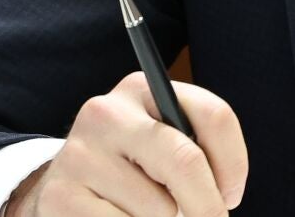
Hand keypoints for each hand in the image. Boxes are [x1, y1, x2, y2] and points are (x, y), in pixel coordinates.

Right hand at [7, 72, 247, 215]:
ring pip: (157, 207)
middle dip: (208, 205)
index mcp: (143, 90)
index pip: (213, 116)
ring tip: (143, 212)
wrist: (65, 189)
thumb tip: (221, 199)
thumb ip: (194, 154)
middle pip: (185, 161)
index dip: (234, 164)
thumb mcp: (161, 146)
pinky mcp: (60, 195)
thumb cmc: (130, 169)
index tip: (230, 195)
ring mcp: (80, 154)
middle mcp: (108, 113)